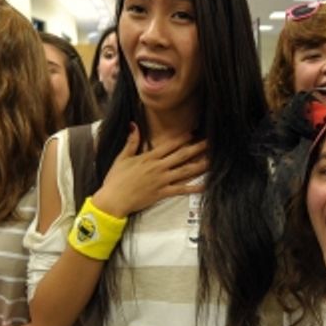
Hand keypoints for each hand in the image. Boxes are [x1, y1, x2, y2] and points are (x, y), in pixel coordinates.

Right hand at [91, 125, 206, 217]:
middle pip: (181, 155)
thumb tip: (134, 125)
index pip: (169, 145)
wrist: (113, 200)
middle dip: (197, 148)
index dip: (182, 138)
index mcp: (148, 158)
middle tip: (210, 142)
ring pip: (185, 171)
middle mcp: (158, 167)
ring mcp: (161, 180)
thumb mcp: (121, 158)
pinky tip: (205, 185)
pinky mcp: (162, 193)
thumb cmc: (115, 180)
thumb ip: (131, 142)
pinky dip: (194, 188)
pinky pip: (181, 190)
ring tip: (213, 160)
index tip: (193, 133)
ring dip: (200, 165)